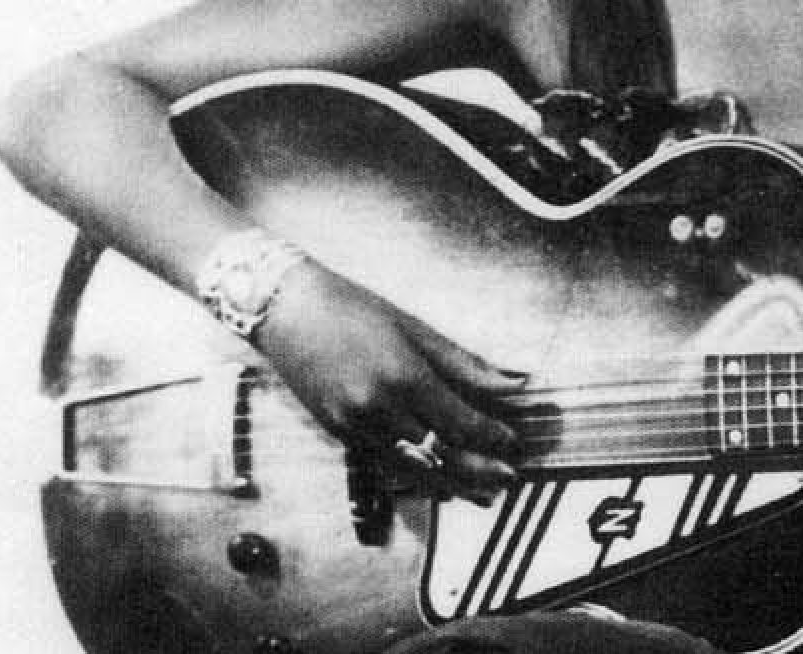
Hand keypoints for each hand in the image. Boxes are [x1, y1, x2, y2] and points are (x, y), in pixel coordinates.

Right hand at [253, 258, 525, 502]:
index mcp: (403, 376)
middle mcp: (378, 409)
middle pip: (440, 454)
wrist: (286, 311)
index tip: (515, 442)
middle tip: (510, 478)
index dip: (491, 437)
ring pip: (413, 470)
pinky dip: (418, 476)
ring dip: (453, 484)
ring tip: (484, 494)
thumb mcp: (415, 328)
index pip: (460, 422)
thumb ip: (465, 363)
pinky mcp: (339, 435)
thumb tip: (516, 381)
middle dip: (479, 471)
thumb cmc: (354, 309)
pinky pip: (386, 465)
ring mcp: (354, 427)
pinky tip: (441, 483)